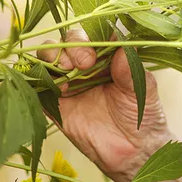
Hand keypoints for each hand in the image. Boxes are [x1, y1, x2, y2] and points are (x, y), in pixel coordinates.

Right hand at [38, 29, 170, 181]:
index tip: (97, 50)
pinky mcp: (56, 102)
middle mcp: (88, 63)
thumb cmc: (143, 113)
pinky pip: (38, 84)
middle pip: (69, 39)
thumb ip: (130, 69)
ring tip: (68, 72)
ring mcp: (70, 81)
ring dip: (54, 57)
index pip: (95, 31)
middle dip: (73, 45)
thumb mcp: (142, 88)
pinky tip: (60, 89)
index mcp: (110, 55)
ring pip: (50, 56)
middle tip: (84, 63)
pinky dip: (41, 80)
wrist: (132, 149)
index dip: (93, 35)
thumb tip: (121, 48)